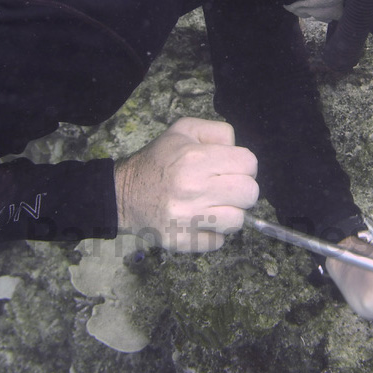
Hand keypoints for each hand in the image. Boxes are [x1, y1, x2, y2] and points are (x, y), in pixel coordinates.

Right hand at [114, 117, 258, 251]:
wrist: (123, 195)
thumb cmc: (158, 161)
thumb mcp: (183, 130)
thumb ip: (217, 132)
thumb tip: (237, 150)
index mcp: (195, 158)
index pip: (249, 163)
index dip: (245, 165)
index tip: (232, 169)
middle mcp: (193, 188)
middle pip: (250, 193)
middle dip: (243, 190)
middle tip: (227, 189)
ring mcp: (187, 218)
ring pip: (238, 221)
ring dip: (230, 214)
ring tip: (215, 207)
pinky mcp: (182, 241)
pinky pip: (218, 241)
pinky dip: (213, 233)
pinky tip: (201, 222)